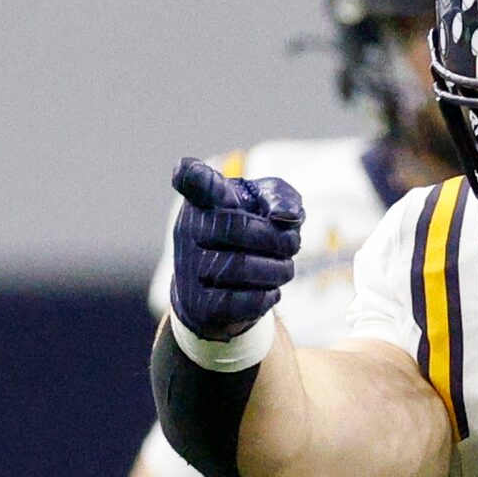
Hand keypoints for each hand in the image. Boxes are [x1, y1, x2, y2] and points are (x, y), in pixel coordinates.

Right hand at [168, 158, 303, 342]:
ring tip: (285, 269)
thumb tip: (288, 217)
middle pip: (235, 227)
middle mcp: (188, 231)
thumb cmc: (247, 236)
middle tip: (292, 244)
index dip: (191, 175)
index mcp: (203, 200)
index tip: (185, 171)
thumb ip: (280, 198)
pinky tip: (271, 291)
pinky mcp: (199, 305)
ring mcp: (189, 269)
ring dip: (278, 270)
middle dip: (277, 238)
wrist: (220, 292)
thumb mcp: (265, 207)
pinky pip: (240, 301)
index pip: (193, 182)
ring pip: (240, 267)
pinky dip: (267, 296)